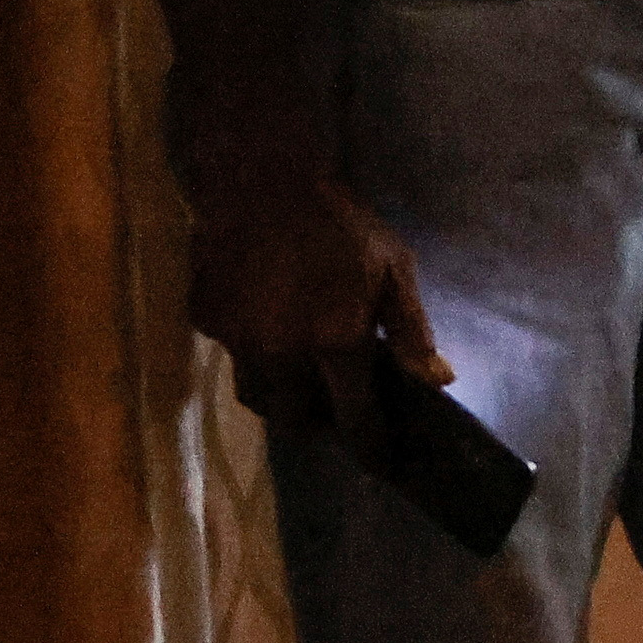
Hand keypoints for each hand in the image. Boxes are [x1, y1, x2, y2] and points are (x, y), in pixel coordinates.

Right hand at [187, 145, 443, 441]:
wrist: (261, 180)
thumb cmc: (341, 224)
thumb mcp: (394, 269)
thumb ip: (412, 331)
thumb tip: (438, 382)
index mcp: (333, 341)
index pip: (354, 417)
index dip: (371, 447)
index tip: (383, 462)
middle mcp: (280, 352)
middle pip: (296, 421)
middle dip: (320, 426)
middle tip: (340, 410)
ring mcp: (236, 339)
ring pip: (258, 397)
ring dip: (284, 400)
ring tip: (306, 381)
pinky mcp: (205, 322)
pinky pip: (232, 358)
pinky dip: (255, 357)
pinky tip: (272, 330)